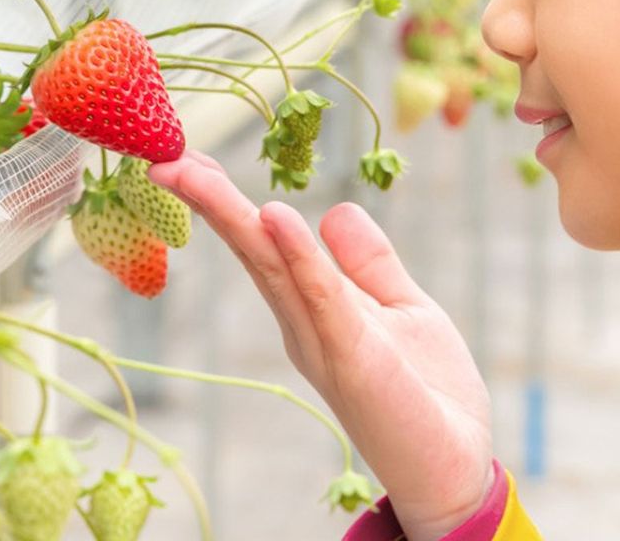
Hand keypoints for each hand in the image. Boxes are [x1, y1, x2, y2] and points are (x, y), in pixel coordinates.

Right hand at [149, 150, 494, 540]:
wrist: (456, 463)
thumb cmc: (427, 392)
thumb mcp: (402, 307)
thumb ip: (369, 263)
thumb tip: (333, 209)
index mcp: (313, 308)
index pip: (266, 244)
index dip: (230, 199)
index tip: (190, 156)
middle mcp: (304, 323)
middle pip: (253, 250)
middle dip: (210, 201)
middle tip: (163, 156)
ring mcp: (323, 341)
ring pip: (270, 267)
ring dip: (231, 216)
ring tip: (189, 171)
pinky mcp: (353, 358)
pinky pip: (321, 298)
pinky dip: (298, 256)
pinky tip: (274, 217)